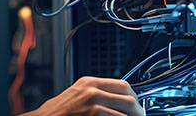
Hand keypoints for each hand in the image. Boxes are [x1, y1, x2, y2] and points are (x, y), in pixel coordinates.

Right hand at [23, 76, 144, 115]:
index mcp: (90, 82)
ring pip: (125, 112)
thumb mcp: (78, 95)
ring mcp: (93, 104)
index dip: (134, 96)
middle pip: (128, 97)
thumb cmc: (58, 112)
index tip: (137, 104)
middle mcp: (92, 91)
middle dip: (138, 110)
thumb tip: (117, 98)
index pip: (123, 84)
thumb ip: (97, 93)